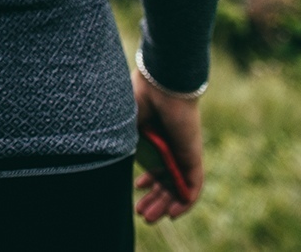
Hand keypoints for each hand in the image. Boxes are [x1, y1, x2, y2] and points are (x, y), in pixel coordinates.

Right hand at [133, 66, 204, 222]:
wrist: (161, 84)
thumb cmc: (138, 98)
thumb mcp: (124, 127)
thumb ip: (122, 145)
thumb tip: (107, 162)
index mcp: (153, 138)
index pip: (154, 166)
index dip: (147, 182)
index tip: (135, 189)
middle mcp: (169, 147)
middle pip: (166, 181)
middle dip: (154, 200)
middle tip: (142, 215)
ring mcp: (182, 153)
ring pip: (177, 188)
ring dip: (166, 205)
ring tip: (151, 218)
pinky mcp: (192, 157)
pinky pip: (193, 185)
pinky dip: (186, 202)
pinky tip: (174, 213)